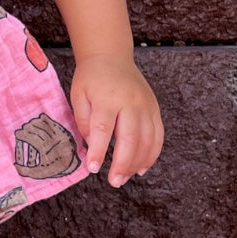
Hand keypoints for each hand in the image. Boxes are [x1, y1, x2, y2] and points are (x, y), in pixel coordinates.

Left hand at [70, 54, 163, 187]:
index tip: (93, 168)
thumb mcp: (78, 96)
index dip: (99, 151)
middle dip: (123, 163)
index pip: (103, 129)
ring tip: (125, 178)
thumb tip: (92, 146)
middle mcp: (131, 102)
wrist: (111, 56)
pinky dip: (152, 153)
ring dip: (138, 162)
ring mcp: (146, 106)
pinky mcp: (154, 109)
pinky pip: (158, 135)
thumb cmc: (91, 78)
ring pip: (148, 139)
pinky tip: (142, 167)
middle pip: (130, 138)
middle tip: (114, 181)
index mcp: (108, 98)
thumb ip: (83, 121)